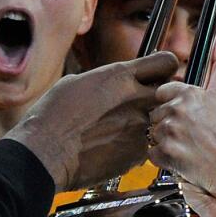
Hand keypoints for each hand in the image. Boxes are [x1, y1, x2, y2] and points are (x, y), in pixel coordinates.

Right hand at [9, 50, 176, 190]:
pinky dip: (132, 148)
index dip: (163, 69)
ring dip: (144, 125)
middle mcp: (136, 98)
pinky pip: (144, 146)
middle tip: (141, 106)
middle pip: (169, 93)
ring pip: (157, 122)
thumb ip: (104, 81)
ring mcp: (139, 127)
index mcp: (120, 76)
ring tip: (118, 131)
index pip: (166, 62)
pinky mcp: (137, 154)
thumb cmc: (52, 117)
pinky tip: (111, 149)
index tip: (158, 76)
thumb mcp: (75, 83)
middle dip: (159, 98)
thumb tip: (108, 84)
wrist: (45, 152)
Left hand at [148, 32, 215, 210]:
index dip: (173, 104)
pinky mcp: (166, 154)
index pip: (163, 92)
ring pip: (152, 132)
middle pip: (156, 112)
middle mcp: (177, 110)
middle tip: (189, 134)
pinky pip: (151, 153)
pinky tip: (180, 158)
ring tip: (186, 146)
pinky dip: (162, 157)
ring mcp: (170, 132)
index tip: (186, 115)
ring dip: (165, 140)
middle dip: (168, 122)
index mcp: (188, 93)